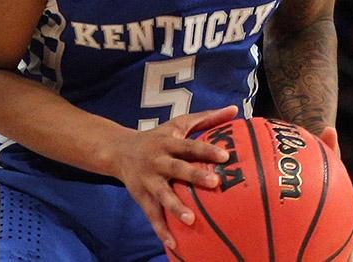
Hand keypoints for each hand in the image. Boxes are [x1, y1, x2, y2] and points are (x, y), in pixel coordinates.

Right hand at [111, 106, 238, 250]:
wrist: (118, 150)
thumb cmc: (157, 137)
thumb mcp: (177, 124)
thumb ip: (206, 118)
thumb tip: (234, 109)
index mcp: (168, 142)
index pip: (189, 146)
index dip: (205, 150)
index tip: (225, 156)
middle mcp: (157, 160)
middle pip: (176, 168)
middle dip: (194, 176)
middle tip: (215, 183)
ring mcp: (148, 180)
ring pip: (161, 194)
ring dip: (175, 206)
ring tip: (190, 219)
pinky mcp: (141, 196)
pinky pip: (151, 214)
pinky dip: (161, 229)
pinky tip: (173, 243)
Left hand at [318, 127, 352, 257]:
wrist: (315, 169)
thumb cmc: (321, 162)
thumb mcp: (325, 154)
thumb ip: (328, 145)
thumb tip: (329, 127)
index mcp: (346, 203)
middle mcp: (341, 216)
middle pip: (346, 236)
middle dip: (346, 251)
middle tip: (345, 260)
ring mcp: (330, 223)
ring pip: (332, 243)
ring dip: (330, 253)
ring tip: (311, 260)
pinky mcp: (316, 227)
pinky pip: (312, 239)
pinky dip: (305, 247)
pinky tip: (287, 252)